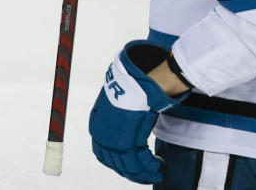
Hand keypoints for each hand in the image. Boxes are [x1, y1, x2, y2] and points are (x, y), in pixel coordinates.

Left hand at [89, 41, 187, 183]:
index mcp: (96, 126)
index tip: (130, 166)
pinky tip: (159, 167)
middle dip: (131, 172)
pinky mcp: (128, 142)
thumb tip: (123, 114)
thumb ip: (117, 114)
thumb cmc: (127, 88)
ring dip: (144, 172)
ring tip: (156, 172)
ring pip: (129, 166)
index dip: (117, 162)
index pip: (102, 153)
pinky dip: (151, 167)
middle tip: (145, 174)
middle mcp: (101, 136)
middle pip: (115, 163)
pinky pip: (140, 163)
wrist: (134, 82)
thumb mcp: (117, 101)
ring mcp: (113, 140)